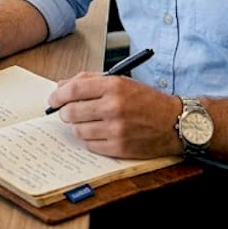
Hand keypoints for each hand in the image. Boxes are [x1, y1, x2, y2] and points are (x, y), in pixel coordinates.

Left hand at [48, 72, 183, 158]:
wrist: (174, 123)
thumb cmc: (147, 101)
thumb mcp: (121, 81)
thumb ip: (90, 80)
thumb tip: (61, 86)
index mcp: (113, 86)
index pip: (73, 89)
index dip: (58, 96)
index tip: (53, 99)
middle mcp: (114, 107)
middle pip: (71, 112)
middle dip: (65, 113)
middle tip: (69, 112)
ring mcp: (116, 129)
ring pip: (78, 130)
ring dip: (78, 127)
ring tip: (89, 122)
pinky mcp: (119, 147)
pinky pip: (90, 145)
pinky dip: (90, 139)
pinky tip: (100, 133)